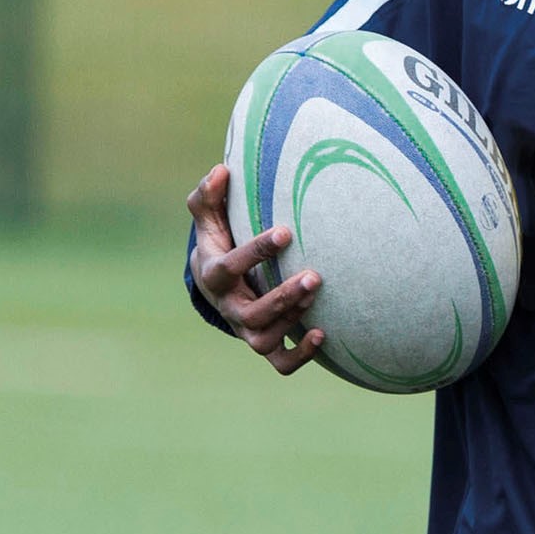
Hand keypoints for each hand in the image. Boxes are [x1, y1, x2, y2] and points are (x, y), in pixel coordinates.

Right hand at [186, 164, 325, 375]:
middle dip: (282, 297)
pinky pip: (280, 363)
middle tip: (315, 275)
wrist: (219, 283)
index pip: (228, 269)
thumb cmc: (221, 242)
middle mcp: (230, 307)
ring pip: (265, 338)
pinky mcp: (266, 344)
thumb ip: (210, 196)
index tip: (285, 232)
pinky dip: (300, 356)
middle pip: (251, 313)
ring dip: (293, 320)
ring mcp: (247, 329)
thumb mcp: (210, 220)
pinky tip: (324, 335)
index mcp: (214, 275)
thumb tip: (222, 170)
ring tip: (318, 293)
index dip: (255, 253)